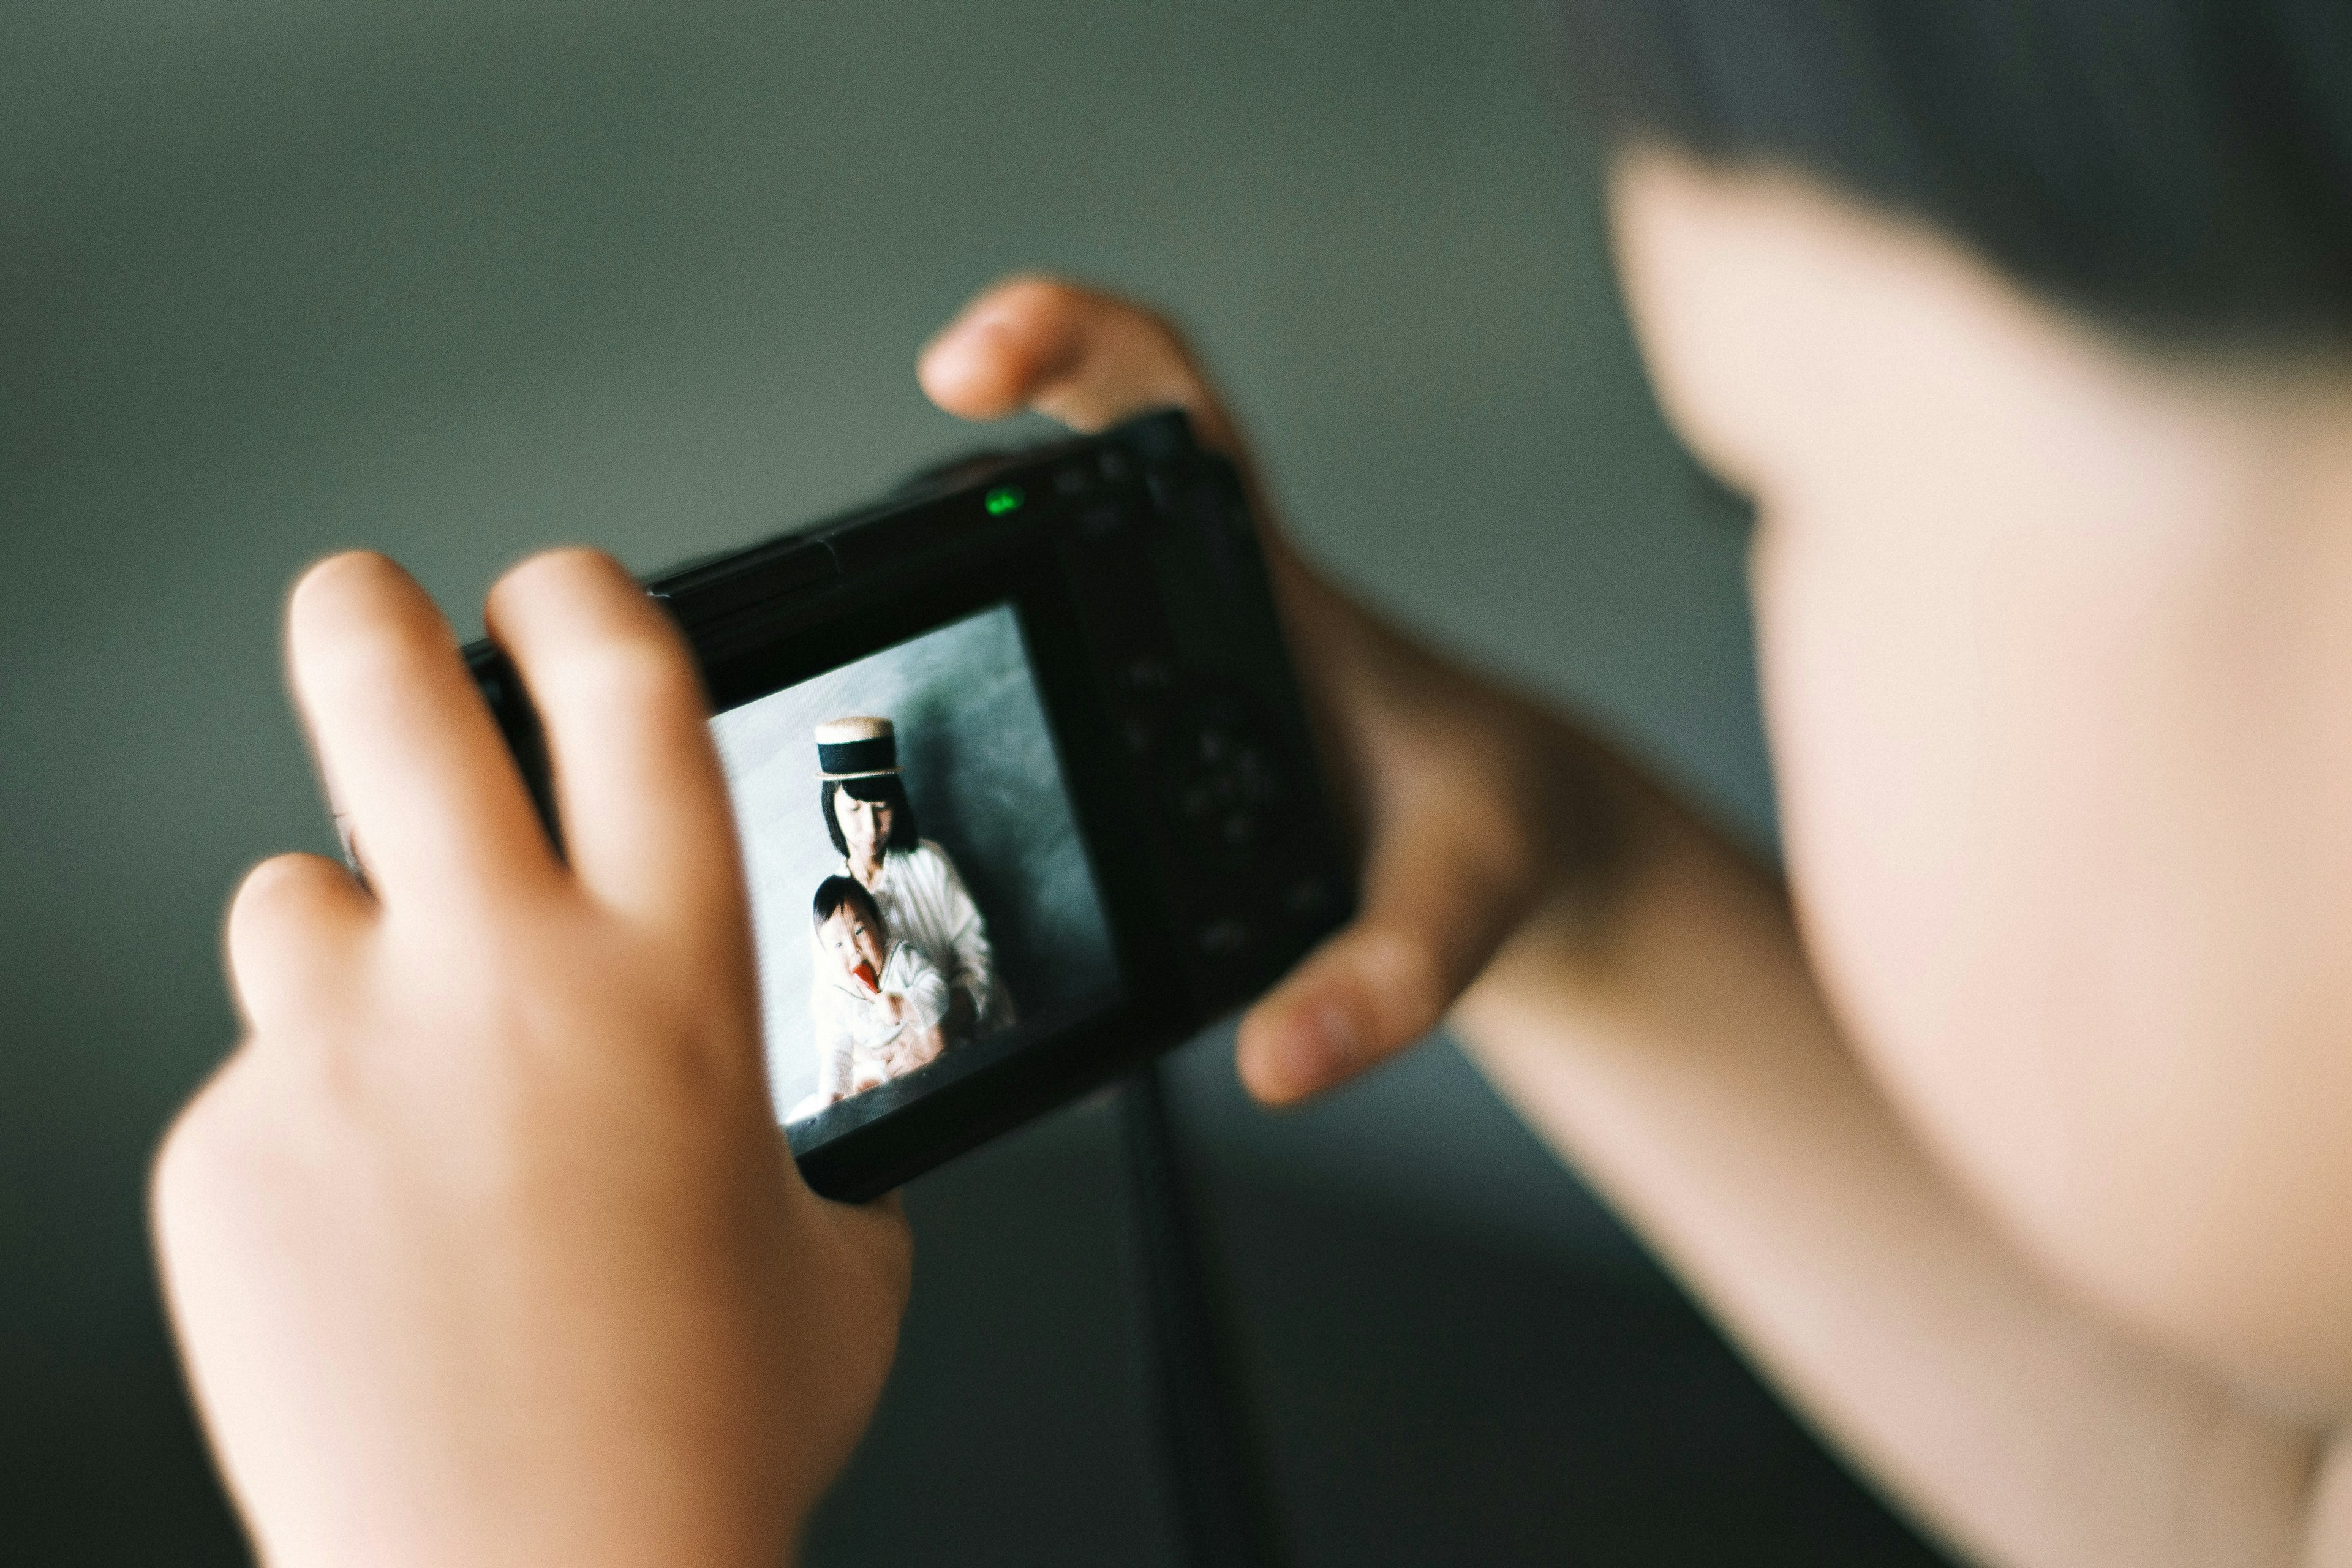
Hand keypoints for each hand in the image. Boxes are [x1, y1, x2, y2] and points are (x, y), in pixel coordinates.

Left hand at [151, 550, 910, 1567]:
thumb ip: (805, 1146)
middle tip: (366, 606)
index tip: (555, 590)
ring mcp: (343, 1054)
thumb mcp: (834, 1256)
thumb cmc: (699, 1432)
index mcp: (674, 973)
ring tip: (399, 1056)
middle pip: (393, 693)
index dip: (581, 597)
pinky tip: (376, 1235)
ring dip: (344, 939)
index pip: (621, 686)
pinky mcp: (228, 1154)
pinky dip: (308, 1128)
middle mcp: (502, 976)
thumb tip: (783, 1134)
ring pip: (293, 898)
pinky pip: (256, 1083)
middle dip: (370, 616)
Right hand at [920, 278, 1629, 1102]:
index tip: (962, 365)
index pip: (1165, 394)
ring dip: (937, 560)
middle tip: (851, 552)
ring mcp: (1162, 645)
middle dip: (946, 467)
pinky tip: (909, 718)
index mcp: (1269, 579)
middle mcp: (1200, 589)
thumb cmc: (1497, 832)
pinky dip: (964, 649)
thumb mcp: (1460, 905)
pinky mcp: (1145, 711)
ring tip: (845, 627)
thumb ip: (1387, 983)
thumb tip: (1279, 1065)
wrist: (1516, 852)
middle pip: (1056, 454)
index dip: (1059, 337)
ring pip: (1027, 550)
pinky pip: (1034, 642)